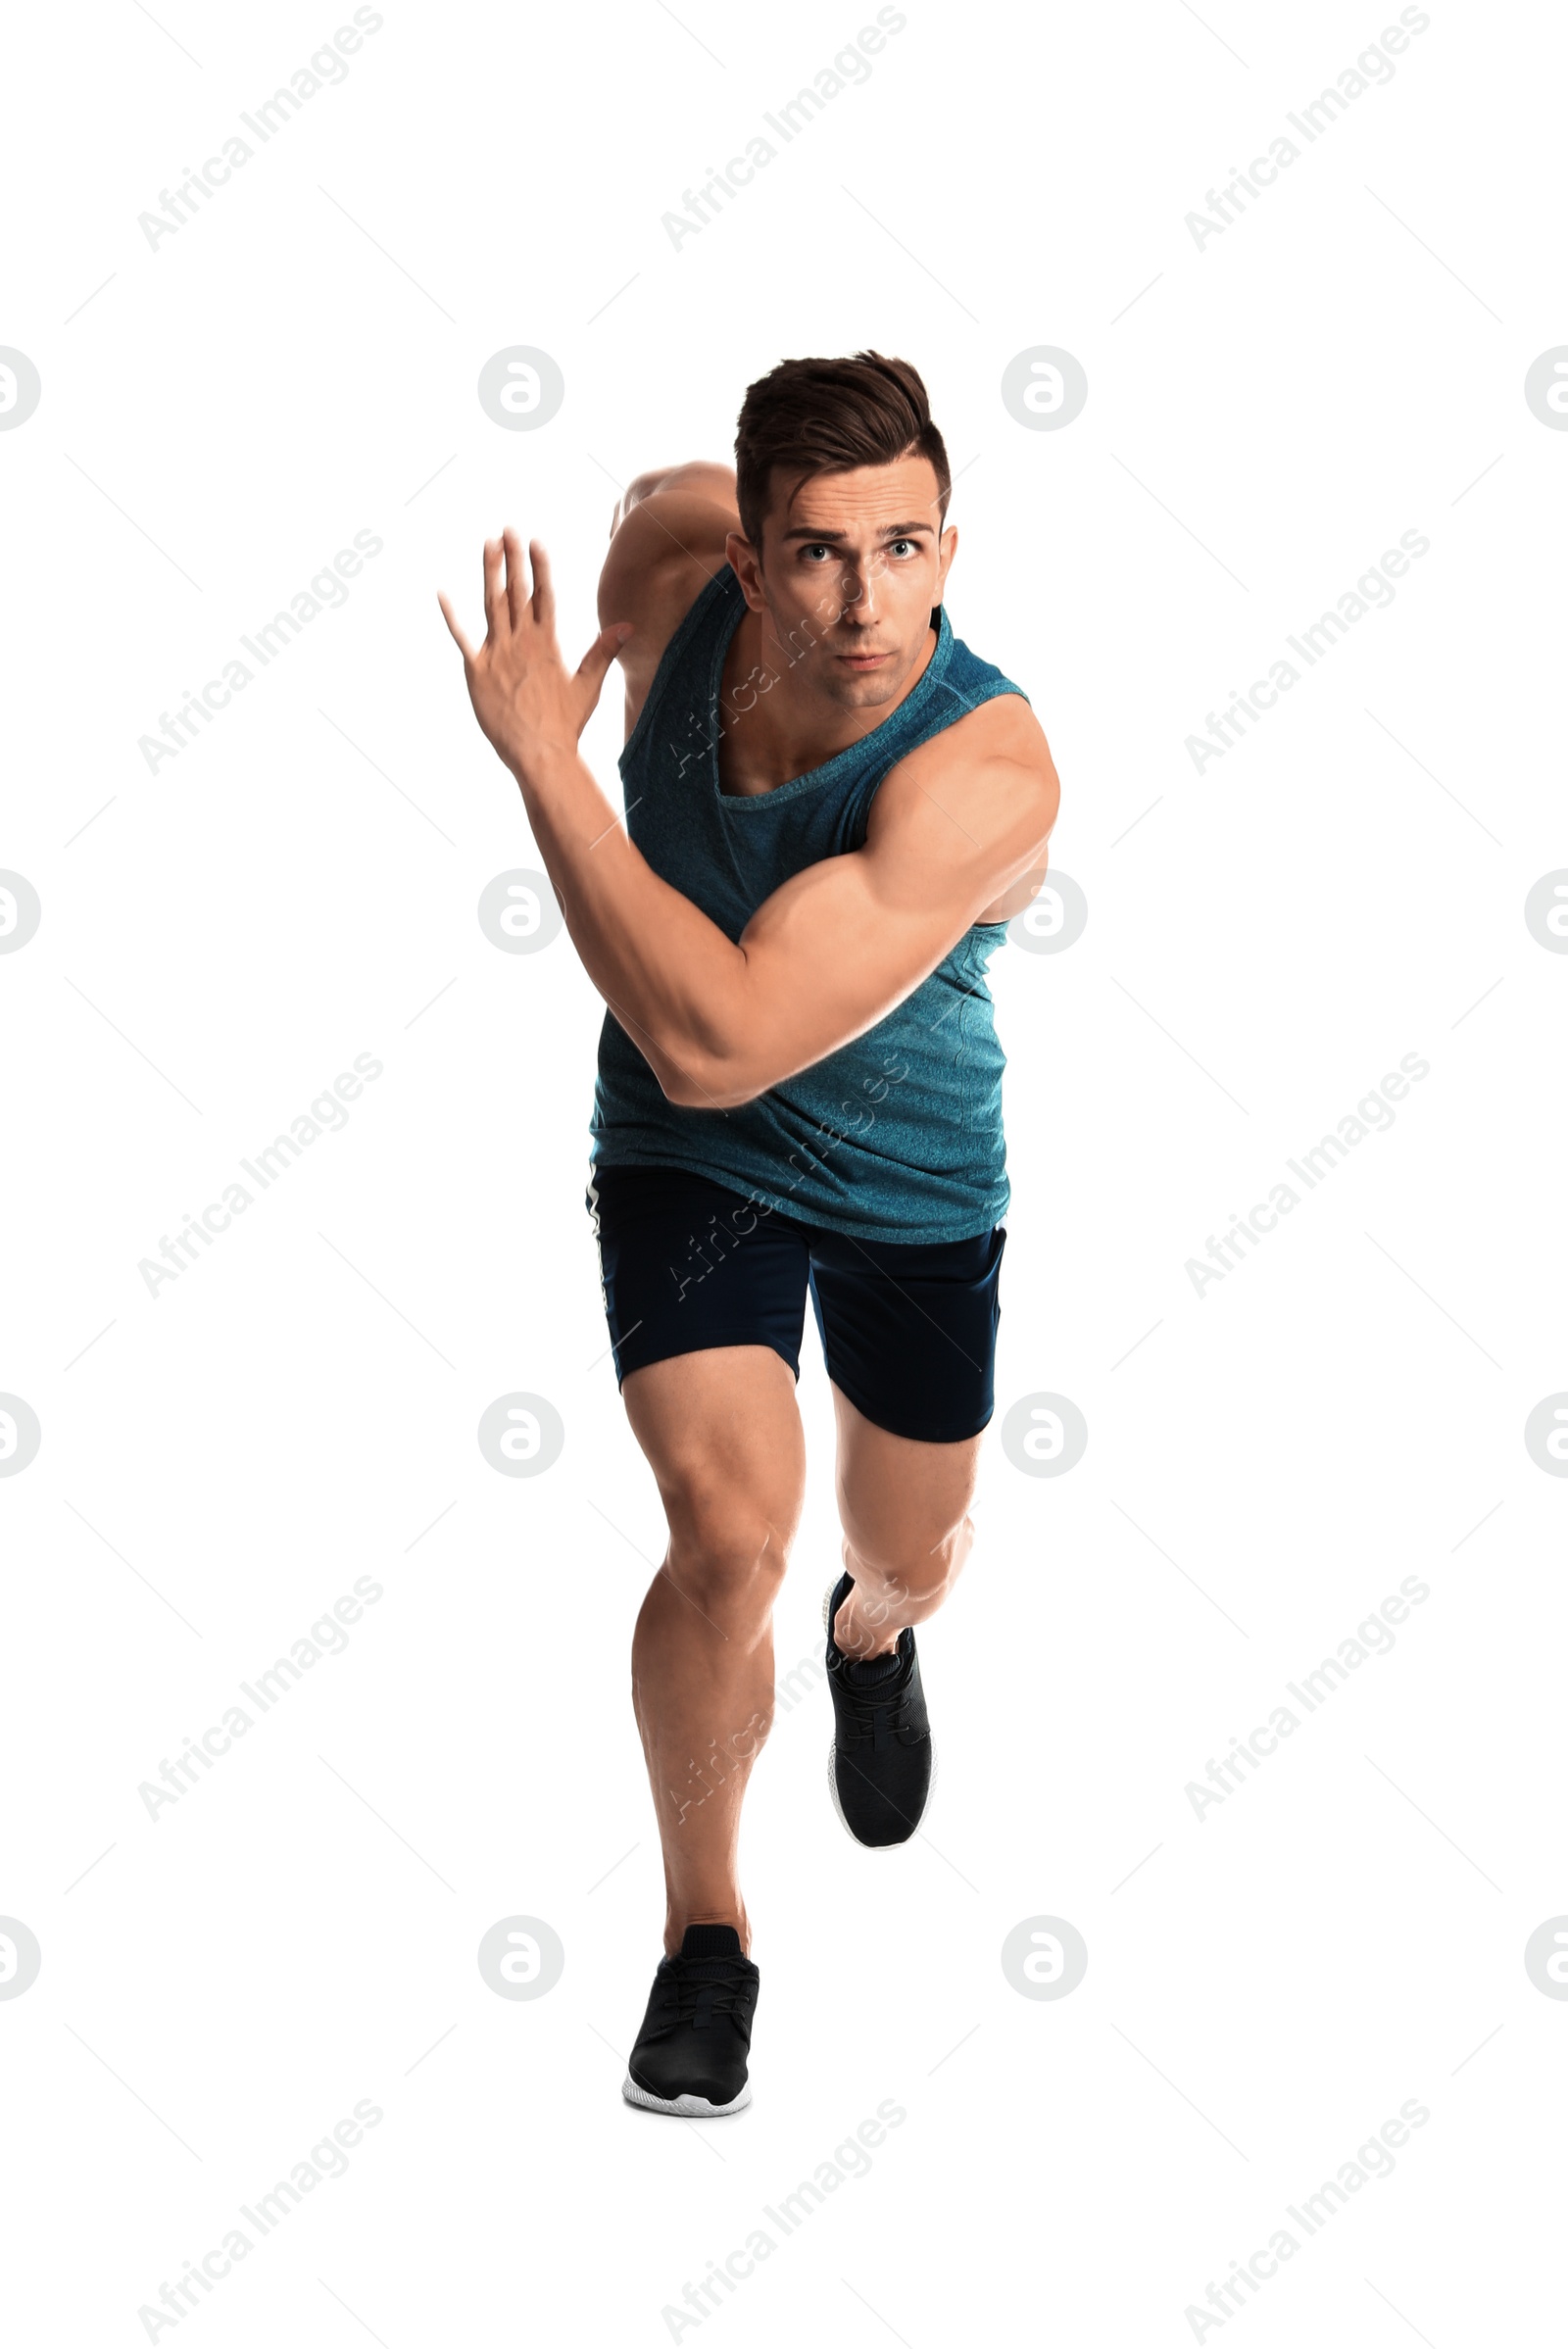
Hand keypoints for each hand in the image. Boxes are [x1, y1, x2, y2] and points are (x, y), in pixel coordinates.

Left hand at [438, 528, 630, 778]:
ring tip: (487, 545)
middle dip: (514, 559)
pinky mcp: (477, 671)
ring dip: (490, 573)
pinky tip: (442, 594)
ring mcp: (498, 653)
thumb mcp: (588, 687)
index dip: (540, 567)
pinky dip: (451, 616)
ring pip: (492, 604)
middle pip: (518, 591)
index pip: (545, 595)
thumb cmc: (565, 725)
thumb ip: (602, 652)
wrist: (539, 752)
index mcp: (548, 644)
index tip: (535, 542)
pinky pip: (461, 637)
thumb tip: (627, 626)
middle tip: (508, 530)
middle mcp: (522, 642)